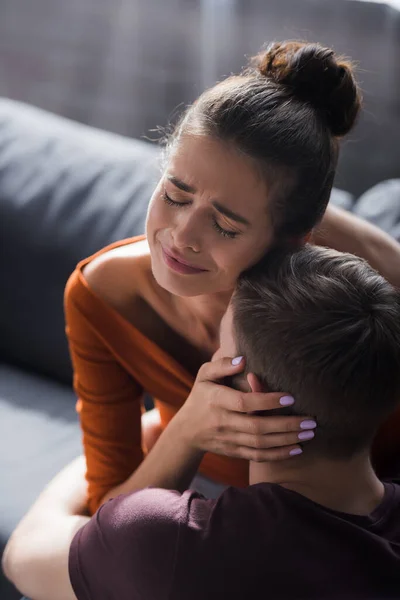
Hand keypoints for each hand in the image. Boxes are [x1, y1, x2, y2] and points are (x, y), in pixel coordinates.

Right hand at [176, 357, 315, 461]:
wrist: (187, 431)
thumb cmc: (201, 395)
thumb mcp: (204, 375)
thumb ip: (221, 365)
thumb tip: (243, 359)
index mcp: (216, 400)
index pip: (244, 403)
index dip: (267, 401)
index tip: (290, 397)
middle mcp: (223, 422)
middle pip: (257, 427)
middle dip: (286, 425)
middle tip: (311, 421)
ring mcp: (229, 440)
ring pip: (261, 443)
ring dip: (287, 440)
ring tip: (309, 433)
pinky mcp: (235, 452)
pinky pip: (258, 456)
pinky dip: (279, 454)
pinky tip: (297, 449)